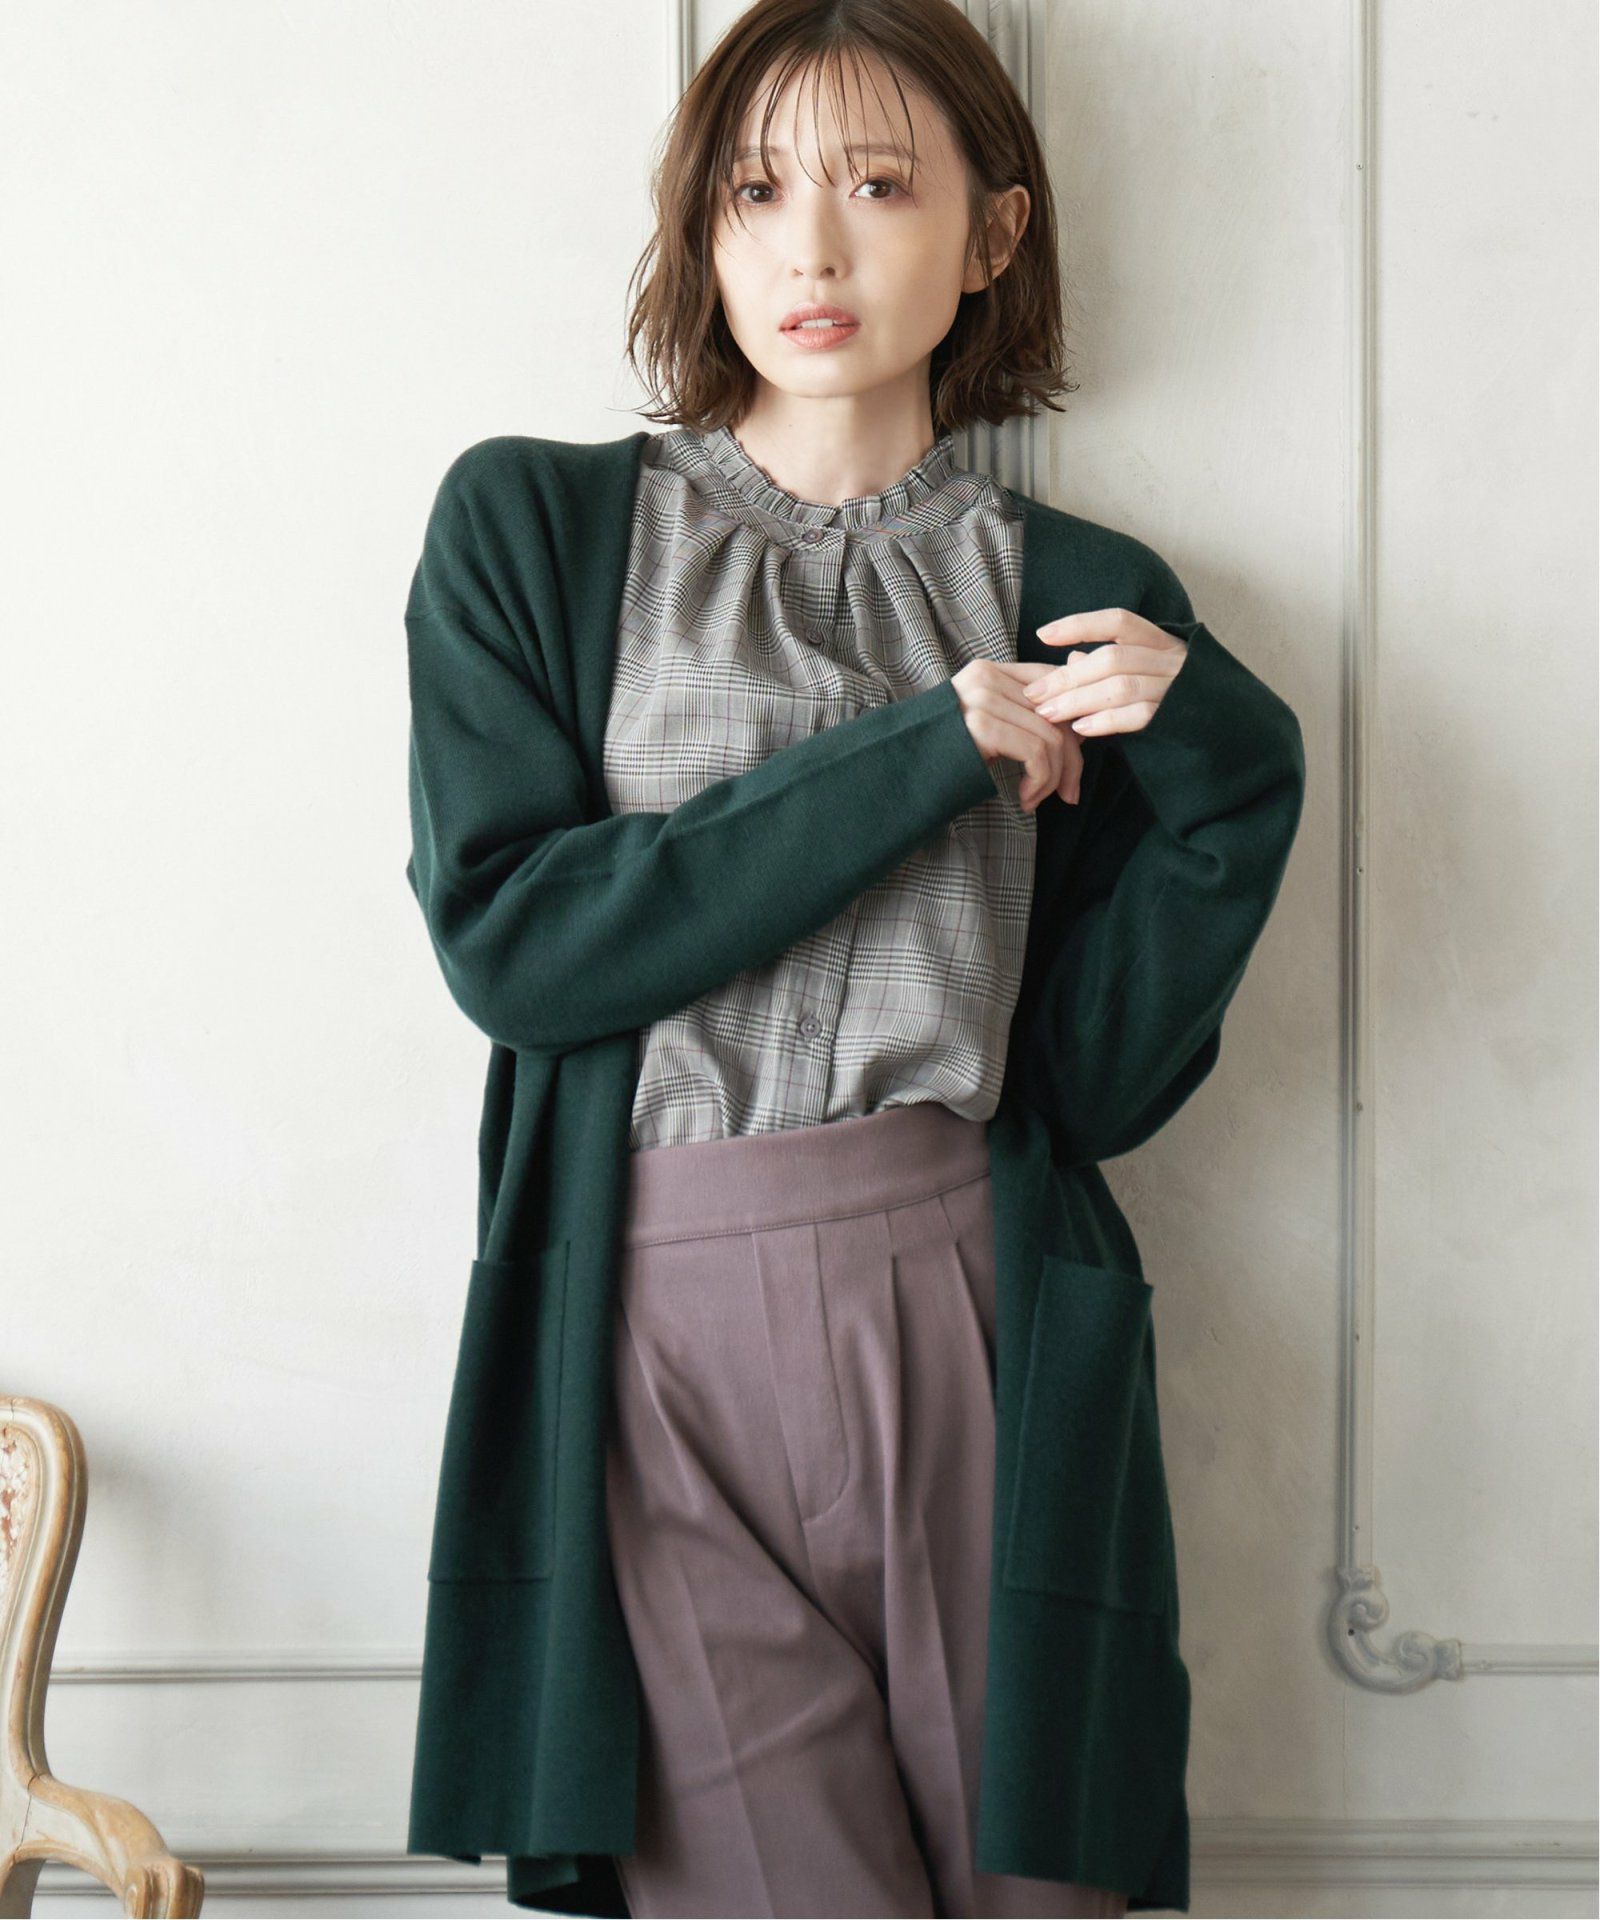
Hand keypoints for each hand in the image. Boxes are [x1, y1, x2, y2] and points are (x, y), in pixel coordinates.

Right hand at [950, 657, 1085, 811]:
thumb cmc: (944, 760)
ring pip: (1052, 736)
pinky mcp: (980, 726)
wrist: (896, 777)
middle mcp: (986, 678)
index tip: (1073, 764)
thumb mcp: (988, 729)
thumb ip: (1025, 718)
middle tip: (1069, 794)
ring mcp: (981, 700)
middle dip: (1072, 759)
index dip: (1074, 723)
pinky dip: (1040, 782)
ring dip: (1054, 778)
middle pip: (1058, 711)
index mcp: (988, 671)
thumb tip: (1083, 720)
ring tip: (1036, 800)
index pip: (1054, 684)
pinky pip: (1036, 753)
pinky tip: (1026, 800)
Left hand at [1022, 607, 1189, 800]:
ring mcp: (1178, 688)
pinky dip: (1105, 721)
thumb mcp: (1147, 674)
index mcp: (1163, 641)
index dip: (1080, 623)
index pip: (1119, 621)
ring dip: (1078, 700)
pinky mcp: (1178, 719)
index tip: (1043, 634)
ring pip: (1120, 686)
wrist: (1232, 734)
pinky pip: (1138, 716)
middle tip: (1034, 693)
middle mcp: (1173, 658)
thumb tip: (1073, 656)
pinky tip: (1080, 728)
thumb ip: (1112, 665)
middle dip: (1068, 676)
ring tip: (1048, 714)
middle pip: (1112, 657)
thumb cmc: (1179, 701)